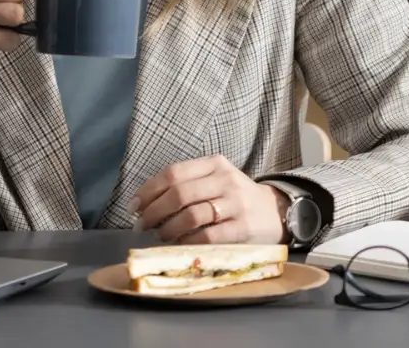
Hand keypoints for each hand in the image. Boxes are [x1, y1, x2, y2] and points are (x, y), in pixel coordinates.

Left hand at [129, 155, 284, 244]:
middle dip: (154, 211)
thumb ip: (187, 185)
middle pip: (179, 193)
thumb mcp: (215, 180)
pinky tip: (180, 243)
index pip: (173, 173)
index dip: (149, 190)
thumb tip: (146, 204)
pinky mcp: (243, 227)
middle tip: (141, 225)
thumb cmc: (235, 197)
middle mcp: (224, 179)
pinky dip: (188, 241)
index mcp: (213, 163)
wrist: (275, 211)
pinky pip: (209, 236)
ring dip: (168, 228)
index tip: (133, 206)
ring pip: (192, 214)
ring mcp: (235, 203)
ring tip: (160, 235)